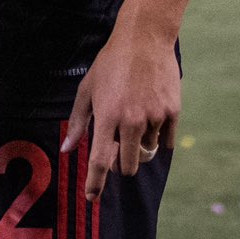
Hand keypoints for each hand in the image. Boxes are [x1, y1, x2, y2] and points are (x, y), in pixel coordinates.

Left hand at [61, 17, 179, 201]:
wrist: (145, 39)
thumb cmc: (110, 64)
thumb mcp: (87, 89)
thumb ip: (79, 121)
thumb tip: (67, 149)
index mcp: (107, 116)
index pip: (99, 160)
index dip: (95, 183)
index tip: (91, 198)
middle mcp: (131, 121)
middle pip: (126, 166)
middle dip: (119, 164)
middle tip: (115, 148)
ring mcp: (154, 118)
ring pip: (146, 152)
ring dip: (139, 145)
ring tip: (134, 117)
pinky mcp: (173, 113)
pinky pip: (165, 141)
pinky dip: (157, 136)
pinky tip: (150, 115)